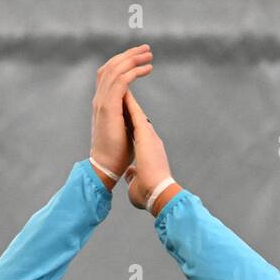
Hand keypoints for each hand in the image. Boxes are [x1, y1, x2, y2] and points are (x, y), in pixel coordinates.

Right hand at [90, 45, 152, 180]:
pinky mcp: (108, 108)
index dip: (123, 61)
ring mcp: (102, 102)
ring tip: (148, 55)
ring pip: (115, 69)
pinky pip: (120, 81)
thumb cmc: (117, 153)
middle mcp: (100, 99)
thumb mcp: (123, 127)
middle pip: (111, 66)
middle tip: (146, 49)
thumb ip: (126, 114)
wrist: (107, 167)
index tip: (140, 57)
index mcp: (103, 102)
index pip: (109, 73)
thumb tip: (133, 109)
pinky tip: (146, 69)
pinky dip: (134, 71)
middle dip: (129, 54)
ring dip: (133, 59)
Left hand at [121, 89, 173, 209]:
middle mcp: (149, 138)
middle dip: (128, 104)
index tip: (122, 112)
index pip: (136, 129)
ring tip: (122, 86)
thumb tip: (130, 174)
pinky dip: (128, 102)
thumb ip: (133, 174)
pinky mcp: (145, 134)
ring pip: (135, 111)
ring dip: (128, 99)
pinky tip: (123, 91)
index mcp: (147, 149)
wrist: (158, 193)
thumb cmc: (148, 192)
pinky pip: (134, 112)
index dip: (128, 118)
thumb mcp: (137, 181)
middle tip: (121, 93)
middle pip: (136, 116)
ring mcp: (148, 135)